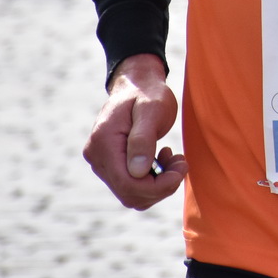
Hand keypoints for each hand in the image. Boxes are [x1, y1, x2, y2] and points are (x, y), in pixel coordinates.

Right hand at [82, 54, 185, 209]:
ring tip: (174, 159)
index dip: (157, 187)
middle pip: (129, 193)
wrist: (138, 84)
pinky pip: (131, 185)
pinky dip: (151, 180)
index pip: (127, 183)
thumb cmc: (147, 93)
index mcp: (104, 143)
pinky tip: (163, 159)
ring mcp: (101, 162)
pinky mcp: (110, 163)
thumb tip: (138, 172)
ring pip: (131, 193)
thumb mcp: (151, 110)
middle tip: (181, 163)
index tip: (181, 169)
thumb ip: (143, 139)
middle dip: (161, 186)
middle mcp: (97, 157)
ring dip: (158, 184)